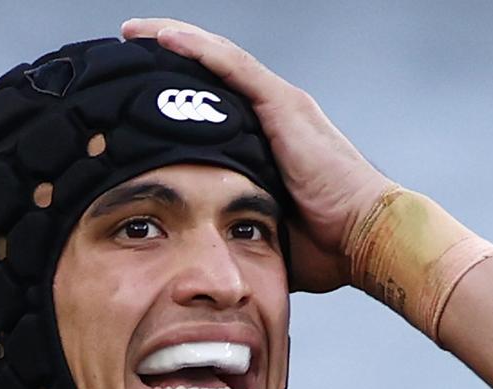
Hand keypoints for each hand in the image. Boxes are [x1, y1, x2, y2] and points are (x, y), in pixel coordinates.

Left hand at [122, 18, 393, 292]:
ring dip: (172, 40)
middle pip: (211, 73)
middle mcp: (275, 113)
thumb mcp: (262, 230)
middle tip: (125, 46)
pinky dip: (197, 49)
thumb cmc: (326, 247)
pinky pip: (232, 67)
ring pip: (217, 58)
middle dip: (167, 56)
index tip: (132, 91)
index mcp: (269, 140)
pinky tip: (162, 38)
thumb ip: (232, 228)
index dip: (175, 92)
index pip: (214, 105)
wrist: (367, 239)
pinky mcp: (283, 106)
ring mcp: (280, 106)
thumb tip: (196, 251)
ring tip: (132, 32)